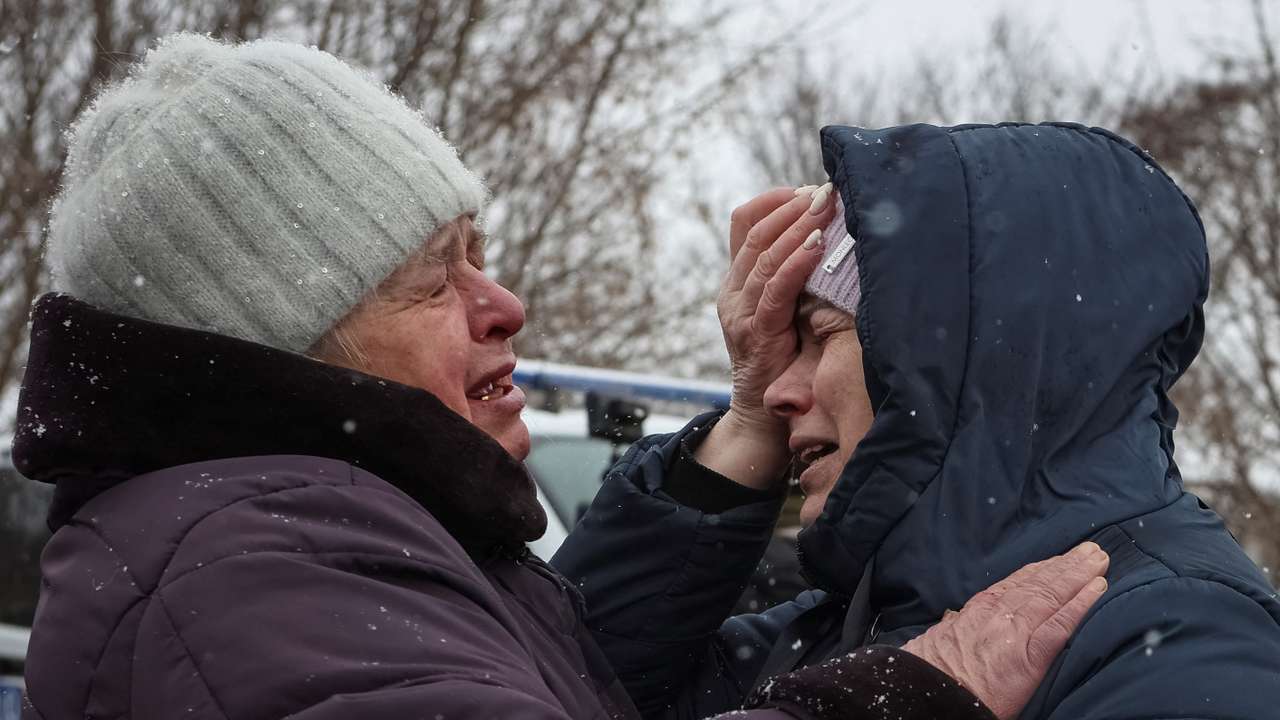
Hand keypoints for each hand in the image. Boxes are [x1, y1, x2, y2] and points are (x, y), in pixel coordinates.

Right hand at [692, 185, 836, 488]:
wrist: (763, 417)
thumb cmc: (784, 362)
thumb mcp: (785, 310)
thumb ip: (794, 279)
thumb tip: (828, 236)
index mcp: (736, 281)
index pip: (742, 223)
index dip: (772, 201)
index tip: (803, 188)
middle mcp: (732, 291)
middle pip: (754, 233)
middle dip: (791, 207)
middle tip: (824, 190)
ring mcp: (740, 311)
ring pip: (764, 256)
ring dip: (797, 227)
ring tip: (824, 206)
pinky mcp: (756, 332)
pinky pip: (776, 289)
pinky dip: (797, 263)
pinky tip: (816, 245)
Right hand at [902, 542, 1110, 719]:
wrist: (926, 692)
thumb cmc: (929, 670)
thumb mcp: (936, 639)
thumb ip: (954, 626)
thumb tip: (957, 617)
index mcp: (977, 611)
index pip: (1015, 584)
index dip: (1040, 570)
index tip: (1057, 559)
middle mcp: (998, 614)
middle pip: (1039, 583)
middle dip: (1066, 566)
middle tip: (1090, 551)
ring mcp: (1015, 632)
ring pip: (1053, 595)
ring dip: (1079, 575)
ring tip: (1099, 561)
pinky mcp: (1029, 656)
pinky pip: (1061, 625)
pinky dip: (1081, 604)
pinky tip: (1098, 589)